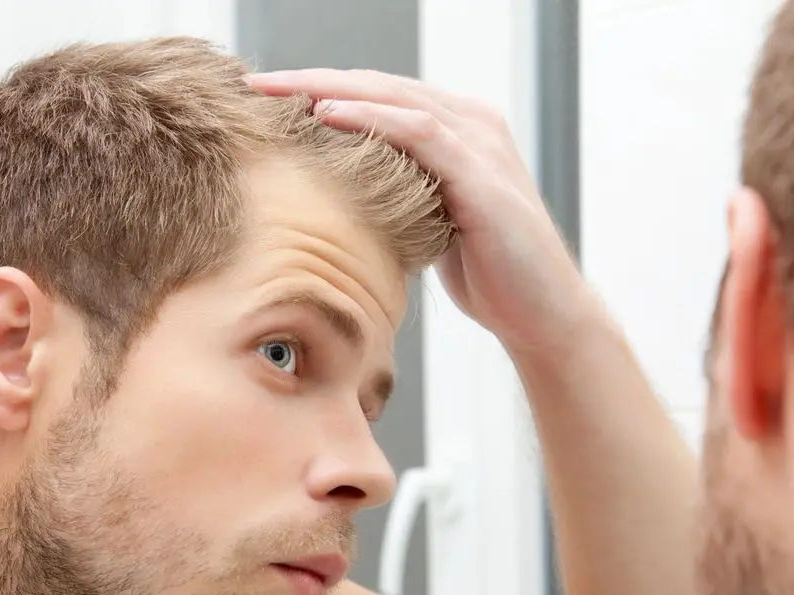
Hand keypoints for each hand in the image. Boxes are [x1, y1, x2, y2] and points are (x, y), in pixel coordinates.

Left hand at [246, 69, 599, 358]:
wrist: (540, 314)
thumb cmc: (488, 275)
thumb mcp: (431, 224)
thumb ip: (402, 196)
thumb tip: (343, 200)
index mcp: (456, 131)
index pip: (376, 97)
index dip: (317, 90)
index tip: (263, 99)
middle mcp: (471, 123)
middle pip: (377, 85)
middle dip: (309, 80)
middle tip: (253, 83)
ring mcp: (479, 143)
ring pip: (392, 97)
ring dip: (327, 89)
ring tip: (274, 91)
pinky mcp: (481, 173)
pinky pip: (418, 132)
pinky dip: (370, 119)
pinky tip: (326, 115)